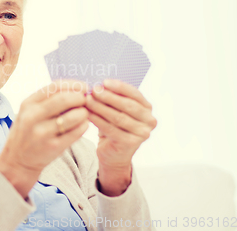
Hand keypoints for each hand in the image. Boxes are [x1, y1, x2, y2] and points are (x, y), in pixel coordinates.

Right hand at [0, 79, 89, 199]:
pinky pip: (76, 133)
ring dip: (84, 112)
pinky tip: (83, 124)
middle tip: (86, 100)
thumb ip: (46, 101)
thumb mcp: (29, 112)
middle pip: (64, 99)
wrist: (17, 161)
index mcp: (28, 104)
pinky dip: (84, 125)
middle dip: (80, 97)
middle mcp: (33, 117)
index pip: (54, 87)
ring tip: (84, 113)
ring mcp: (43, 133)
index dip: (73, 85)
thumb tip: (74, 89)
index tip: (83, 87)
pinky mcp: (53, 147)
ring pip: (72, 117)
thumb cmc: (27, 132)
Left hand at [85, 79, 156, 195]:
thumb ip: (113, 98)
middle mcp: (149, 121)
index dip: (120, 87)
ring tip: (87, 100)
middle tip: (94, 90)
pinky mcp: (130, 144)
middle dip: (109, 96)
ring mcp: (142, 134)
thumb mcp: (116, 110)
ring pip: (118, 117)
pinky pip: (111, 129)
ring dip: (101, 107)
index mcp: (147, 108)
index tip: (105, 82)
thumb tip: (99, 84)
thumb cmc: (114, 127)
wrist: (114, 154)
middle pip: (128, 105)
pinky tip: (88, 114)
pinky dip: (98, 120)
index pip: (135, 94)